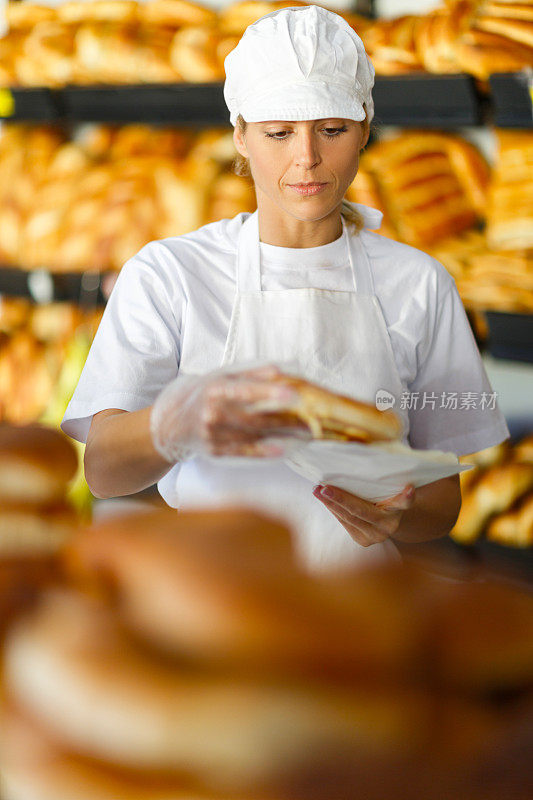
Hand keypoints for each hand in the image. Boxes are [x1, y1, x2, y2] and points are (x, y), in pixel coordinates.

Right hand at [150, 364, 307, 462]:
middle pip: (255, 417)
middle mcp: (213, 413)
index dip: (269, 391)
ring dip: (282, 435)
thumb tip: (279, 370)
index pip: (246, 390)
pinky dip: (263, 451)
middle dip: (286, 419)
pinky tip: (282, 449)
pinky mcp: (215, 451)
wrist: (169, 424)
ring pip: (253, 435)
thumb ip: (250, 374)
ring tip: (306, 433)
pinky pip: (243, 452)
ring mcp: (214, 435)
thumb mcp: (220, 377)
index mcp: (215, 390)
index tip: (293, 393)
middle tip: (312, 419)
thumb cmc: (200, 395)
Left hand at [312, 483, 415, 546]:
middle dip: (340, 499)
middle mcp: (389, 525)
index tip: (409, 489)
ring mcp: (376, 536)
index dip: (406, 497)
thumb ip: (381, 483)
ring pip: (349, 518)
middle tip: (324, 488)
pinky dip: (333, 509)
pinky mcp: (363, 541)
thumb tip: (361, 460)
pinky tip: (323, 499)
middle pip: (362, 511)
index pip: (404, 502)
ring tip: (317, 490)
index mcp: (399, 509)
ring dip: (330, 504)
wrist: (390, 521)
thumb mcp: (389, 489)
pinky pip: (345, 523)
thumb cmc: (387, 497)